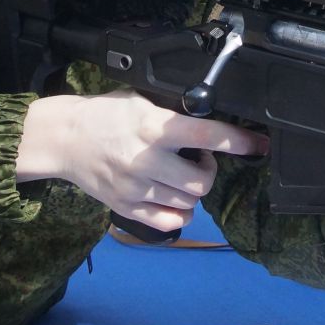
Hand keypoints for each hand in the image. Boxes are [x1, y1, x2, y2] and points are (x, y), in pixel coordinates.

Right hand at [17, 92, 263, 234]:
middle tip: (199, 158)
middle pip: (201, 182)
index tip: (260, 144)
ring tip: (182, 175)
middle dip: (209, 170)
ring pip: (188, 204)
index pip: (208, 136)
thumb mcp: (142, 102)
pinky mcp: (126, 207)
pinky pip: (168, 222)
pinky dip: (180, 214)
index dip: (239, 141)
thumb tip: (210, 120)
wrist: (65, 139)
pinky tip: (175, 199)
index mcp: (155, 128)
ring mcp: (136, 188)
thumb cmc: (106, 115)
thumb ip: (173, 115)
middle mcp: (147, 160)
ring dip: (194, 191)